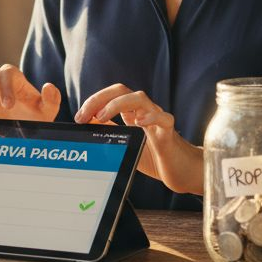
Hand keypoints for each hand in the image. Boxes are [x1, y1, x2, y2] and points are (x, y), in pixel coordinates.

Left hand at [75, 84, 202, 195]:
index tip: (79, 117)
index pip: (111, 95)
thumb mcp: (126, 145)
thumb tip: (88, 123)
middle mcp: (144, 112)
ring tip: (103, 115)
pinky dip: (151, 117)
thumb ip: (110, 132)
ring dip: (118, 104)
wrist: (182, 170)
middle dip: (100, 98)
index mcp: (132, 113)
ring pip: (140, 98)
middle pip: (122, 91)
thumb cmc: (155, 157)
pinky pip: (164, 118)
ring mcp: (158, 120)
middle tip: (85, 115)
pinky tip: (139, 122)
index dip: (93, 101)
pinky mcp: (169, 133)